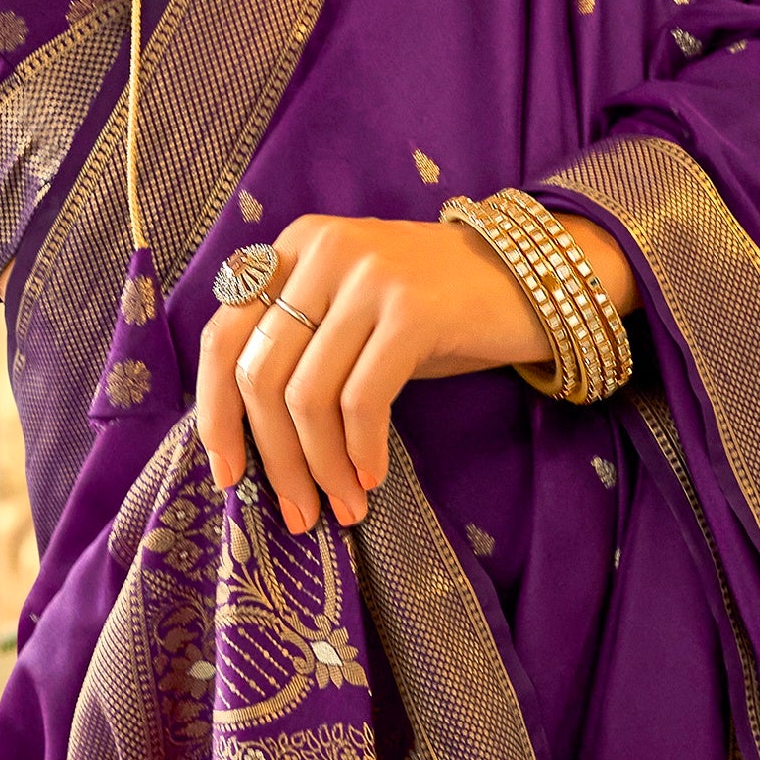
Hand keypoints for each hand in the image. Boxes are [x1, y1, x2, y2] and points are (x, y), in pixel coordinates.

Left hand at [195, 210, 626, 529]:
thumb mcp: (359, 312)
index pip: (223, 337)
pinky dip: (360, 451)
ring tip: (340, 508)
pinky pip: (363, 399)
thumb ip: (304, 345)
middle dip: (273, 458)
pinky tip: (371, 479)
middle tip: (296, 512)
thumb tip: (253, 442)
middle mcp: (324, 251)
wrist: (544, 277)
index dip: (215, 415)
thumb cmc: (445, 309)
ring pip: (307, 396)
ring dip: (320, 467)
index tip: (229, 476)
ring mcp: (368, 276)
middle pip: (259, 375)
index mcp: (297, 247)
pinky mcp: (412, 310)